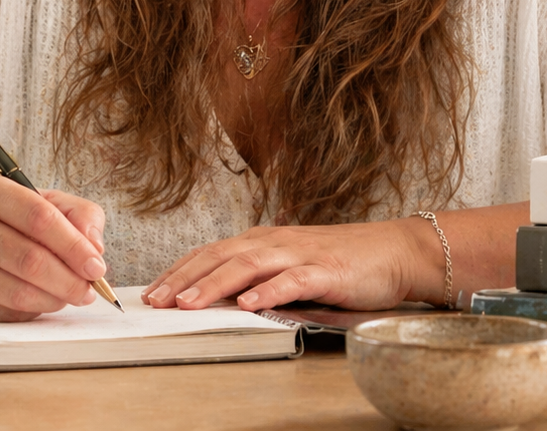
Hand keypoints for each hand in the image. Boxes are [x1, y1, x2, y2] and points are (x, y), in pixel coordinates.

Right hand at [0, 175, 106, 320]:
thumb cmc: (29, 217)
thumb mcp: (60, 204)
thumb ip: (84, 217)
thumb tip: (93, 248)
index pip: (38, 217)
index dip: (71, 245)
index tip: (95, 267)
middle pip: (27, 257)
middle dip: (66, 279)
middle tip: (89, 289)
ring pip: (17, 288)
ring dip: (54, 296)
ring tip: (74, 293)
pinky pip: (8, 306)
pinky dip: (38, 305)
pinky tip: (52, 297)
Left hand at [141, 218, 437, 312]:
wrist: (394, 252)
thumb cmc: (342, 263)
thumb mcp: (291, 268)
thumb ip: (259, 280)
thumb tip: (220, 301)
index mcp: (263, 242)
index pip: (211, 253)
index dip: (179, 270)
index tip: (152, 291)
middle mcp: (275, 242)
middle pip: (220, 256)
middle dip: (184, 278)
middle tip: (155, 299)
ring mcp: (299, 255)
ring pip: (248, 265)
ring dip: (215, 284)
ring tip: (189, 303)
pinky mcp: (324, 271)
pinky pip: (291, 280)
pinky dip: (267, 291)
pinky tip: (248, 304)